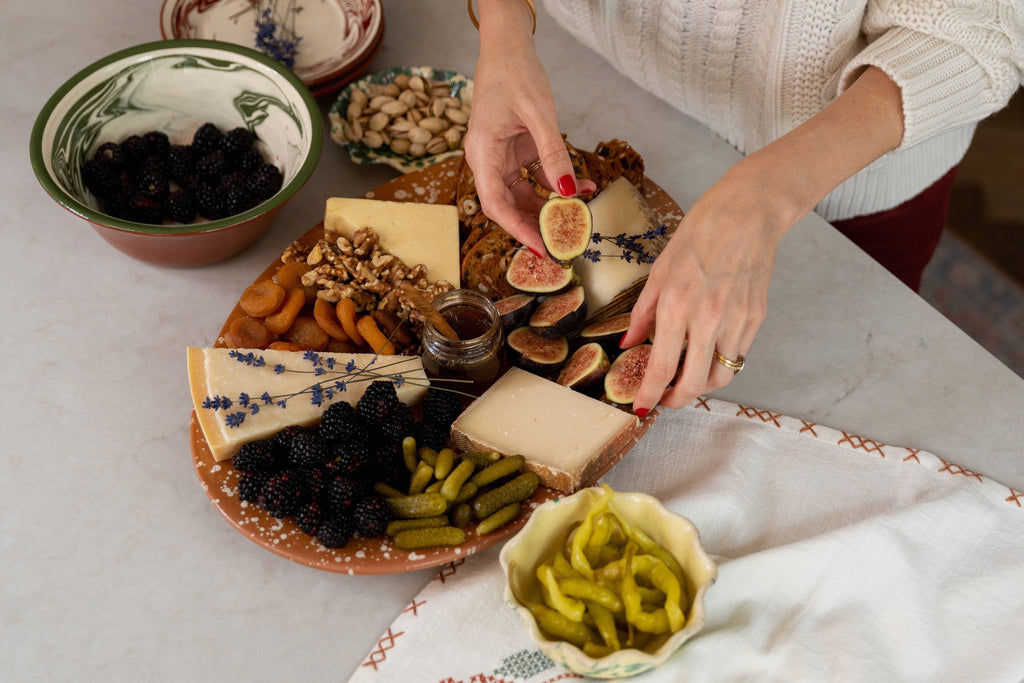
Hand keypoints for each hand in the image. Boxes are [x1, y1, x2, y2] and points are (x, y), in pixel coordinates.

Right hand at [464, 2, 594, 255]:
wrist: (507, 49)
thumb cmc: (515, 74)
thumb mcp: (540, 115)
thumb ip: (554, 155)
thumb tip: (569, 192)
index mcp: (482, 153)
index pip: (495, 205)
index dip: (517, 230)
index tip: (541, 248)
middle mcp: (487, 160)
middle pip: (508, 206)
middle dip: (534, 226)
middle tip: (563, 245)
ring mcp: (501, 158)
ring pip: (523, 195)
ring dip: (549, 207)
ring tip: (578, 218)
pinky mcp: (516, 152)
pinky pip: (535, 177)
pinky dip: (556, 184)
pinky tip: (582, 187)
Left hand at [619, 66, 904, 413]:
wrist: (748, 213)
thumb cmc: (700, 233)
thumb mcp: (659, 269)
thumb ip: (643, 311)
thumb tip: (628, 342)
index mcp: (677, 306)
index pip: (661, 367)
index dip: (650, 394)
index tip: (642, 406)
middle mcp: (708, 319)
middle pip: (694, 383)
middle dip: (676, 399)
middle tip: (665, 399)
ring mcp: (737, 321)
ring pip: (720, 376)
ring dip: (701, 386)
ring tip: (686, 380)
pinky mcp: (756, 318)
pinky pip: (737, 356)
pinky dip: (721, 363)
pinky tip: (707, 355)